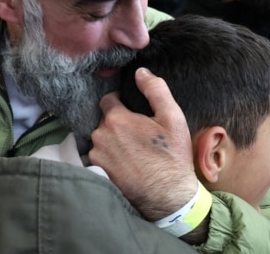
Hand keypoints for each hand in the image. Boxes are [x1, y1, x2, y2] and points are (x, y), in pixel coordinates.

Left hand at [89, 67, 196, 220]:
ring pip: (101, 139)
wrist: (169, 197)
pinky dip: (109, 158)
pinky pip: (98, 157)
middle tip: (137, 135)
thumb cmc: (173, 156)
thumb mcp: (172, 118)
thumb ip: (155, 90)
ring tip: (132, 151)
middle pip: (104, 120)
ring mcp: (96, 156)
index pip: (108, 99)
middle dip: (117, 123)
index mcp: (116, 119)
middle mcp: (100, 135)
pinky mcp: (97, 172)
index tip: (133, 112)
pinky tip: (125, 164)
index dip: (120, 102)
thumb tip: (140, 72)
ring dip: (112, 141)